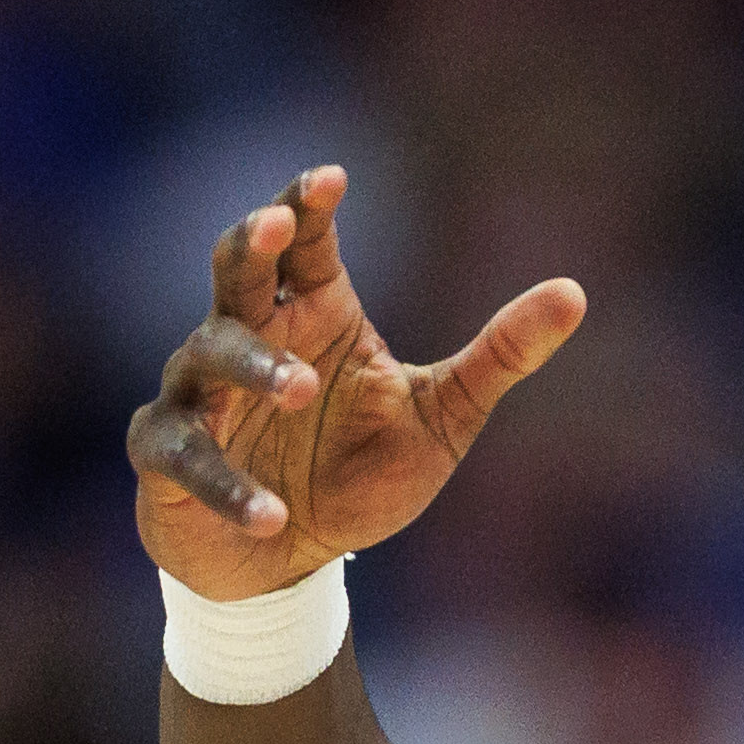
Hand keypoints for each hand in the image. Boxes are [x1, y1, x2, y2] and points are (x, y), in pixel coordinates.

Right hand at [130, 163, 583, 599]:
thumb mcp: (443, 419)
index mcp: (313, 313)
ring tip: (300, 391)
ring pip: (209, 354)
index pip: (302, 240)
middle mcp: (249, 337)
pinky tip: (271, 514)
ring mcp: (200, 394)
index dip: (306, 203)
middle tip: (276, 226)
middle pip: (237, 268)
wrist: (291, 565)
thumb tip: (576, 293)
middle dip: (252, 242)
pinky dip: (227, 485)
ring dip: (253, 368)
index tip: (331, 178)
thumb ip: (499, 357)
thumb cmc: (358, 477)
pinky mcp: (167, 458)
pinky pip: (186, 456)